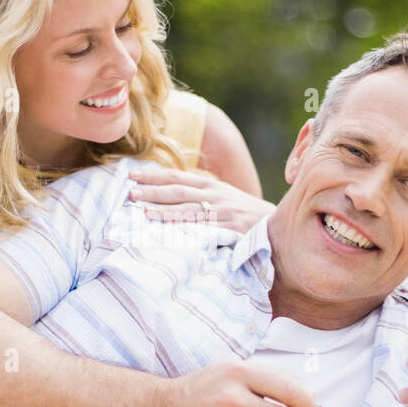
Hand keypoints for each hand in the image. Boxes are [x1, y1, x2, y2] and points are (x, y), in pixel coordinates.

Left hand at [128, 166, 274, 232]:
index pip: (177, 177)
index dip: (154, 176)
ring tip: (141, 211)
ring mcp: (222, 213)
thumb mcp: (225, 197)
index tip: (132, 175)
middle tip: (129, 192)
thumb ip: (202, 194)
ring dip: (163, 210)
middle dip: (153, 191)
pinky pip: (203, 230)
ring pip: (188, 210)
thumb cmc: (246, 214)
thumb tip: (174, 193)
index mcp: (211, 186)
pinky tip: (169, 232)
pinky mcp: (230, 230)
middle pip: (178, 192)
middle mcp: (215, 196)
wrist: (277, 226)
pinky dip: (186, 230)